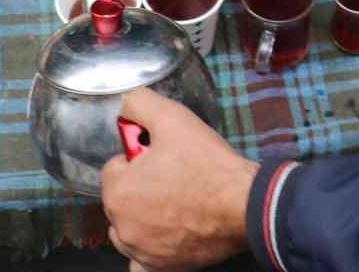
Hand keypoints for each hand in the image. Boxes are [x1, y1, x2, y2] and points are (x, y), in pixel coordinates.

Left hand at [101, 88, 259, 271]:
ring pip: (127, 229)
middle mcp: (123, 225)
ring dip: (140, 217)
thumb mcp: (173, 118)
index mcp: (119, 190)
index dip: (139, 157)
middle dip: (139, 186)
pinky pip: (140, 261)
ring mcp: (141, 249)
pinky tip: (163, 235)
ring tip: (172, 202)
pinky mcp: (160, 265)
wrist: (244, 203)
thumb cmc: (210, 167)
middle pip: (121, 198)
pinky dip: (147, 250)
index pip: (115, 167)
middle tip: (172, 175)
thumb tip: (126, 103)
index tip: (161, 156)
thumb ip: (140, 104)